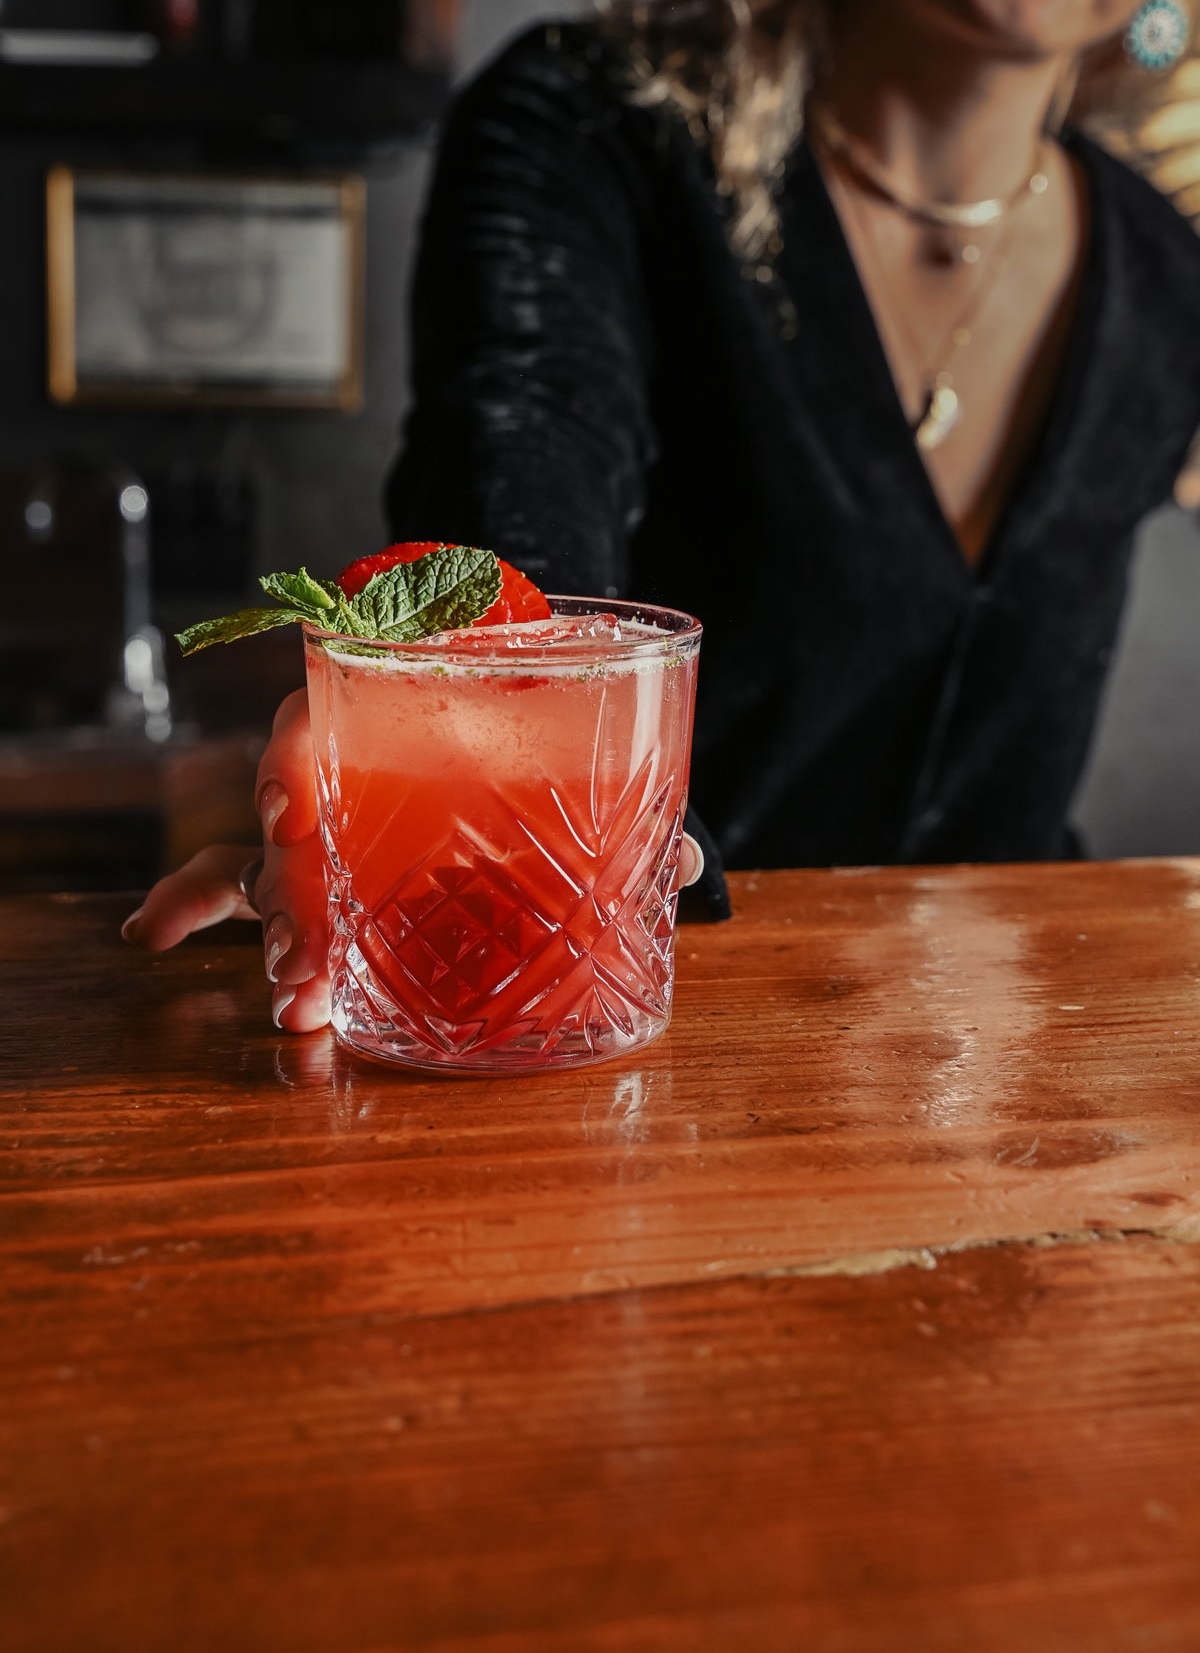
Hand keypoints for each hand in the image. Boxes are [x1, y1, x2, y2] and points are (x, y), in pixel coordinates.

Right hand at [123, 685, 706, 1035]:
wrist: (494, 679)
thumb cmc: (520, 707)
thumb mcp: (572, 741)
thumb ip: (630, 801)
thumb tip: (695, 860)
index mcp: (387, 714)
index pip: (317, 726)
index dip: (295, 769)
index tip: (288, 819)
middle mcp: (341, 767)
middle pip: (290, 825)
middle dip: (294, 903)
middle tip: (305, 970)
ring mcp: (323, 821)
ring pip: (266, 868)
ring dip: (273, 936)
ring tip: (292, 1003)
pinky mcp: (319, 863)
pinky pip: (242, 883)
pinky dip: (192, 906)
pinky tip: (142, 935)